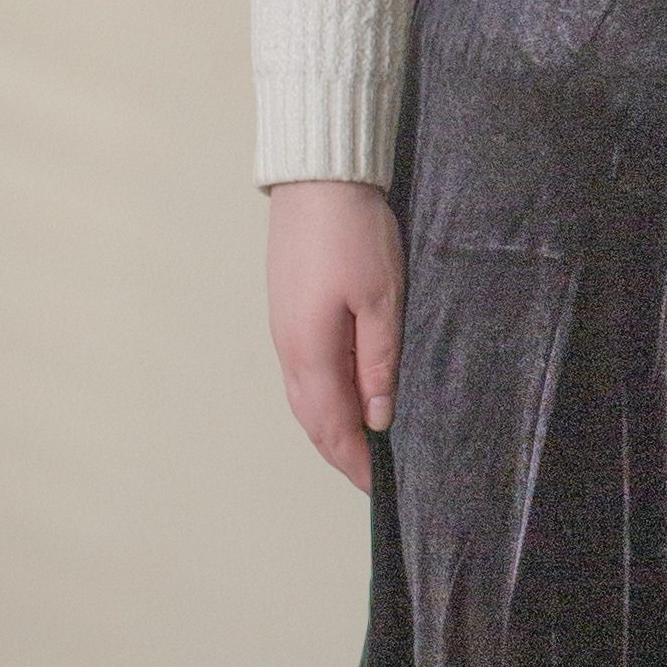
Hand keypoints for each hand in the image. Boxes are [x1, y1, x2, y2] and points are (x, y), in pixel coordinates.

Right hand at [267, 178, 404, 492]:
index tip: (380, 487)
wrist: (317, 178)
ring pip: (304, 398)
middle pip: (312, 421)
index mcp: (310, 352)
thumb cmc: (352, 232)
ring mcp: (283, 330)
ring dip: (331, 427)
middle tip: (374, 476)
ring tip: (364, 445)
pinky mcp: (287, 313)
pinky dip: (323, 398)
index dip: (355, 462)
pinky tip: (347, 397)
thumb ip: (380, 362)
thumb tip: (379, 417)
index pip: (333, 428)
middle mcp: (288, 349)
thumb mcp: (383, 299)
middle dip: (341, 453)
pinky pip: (303, 373)